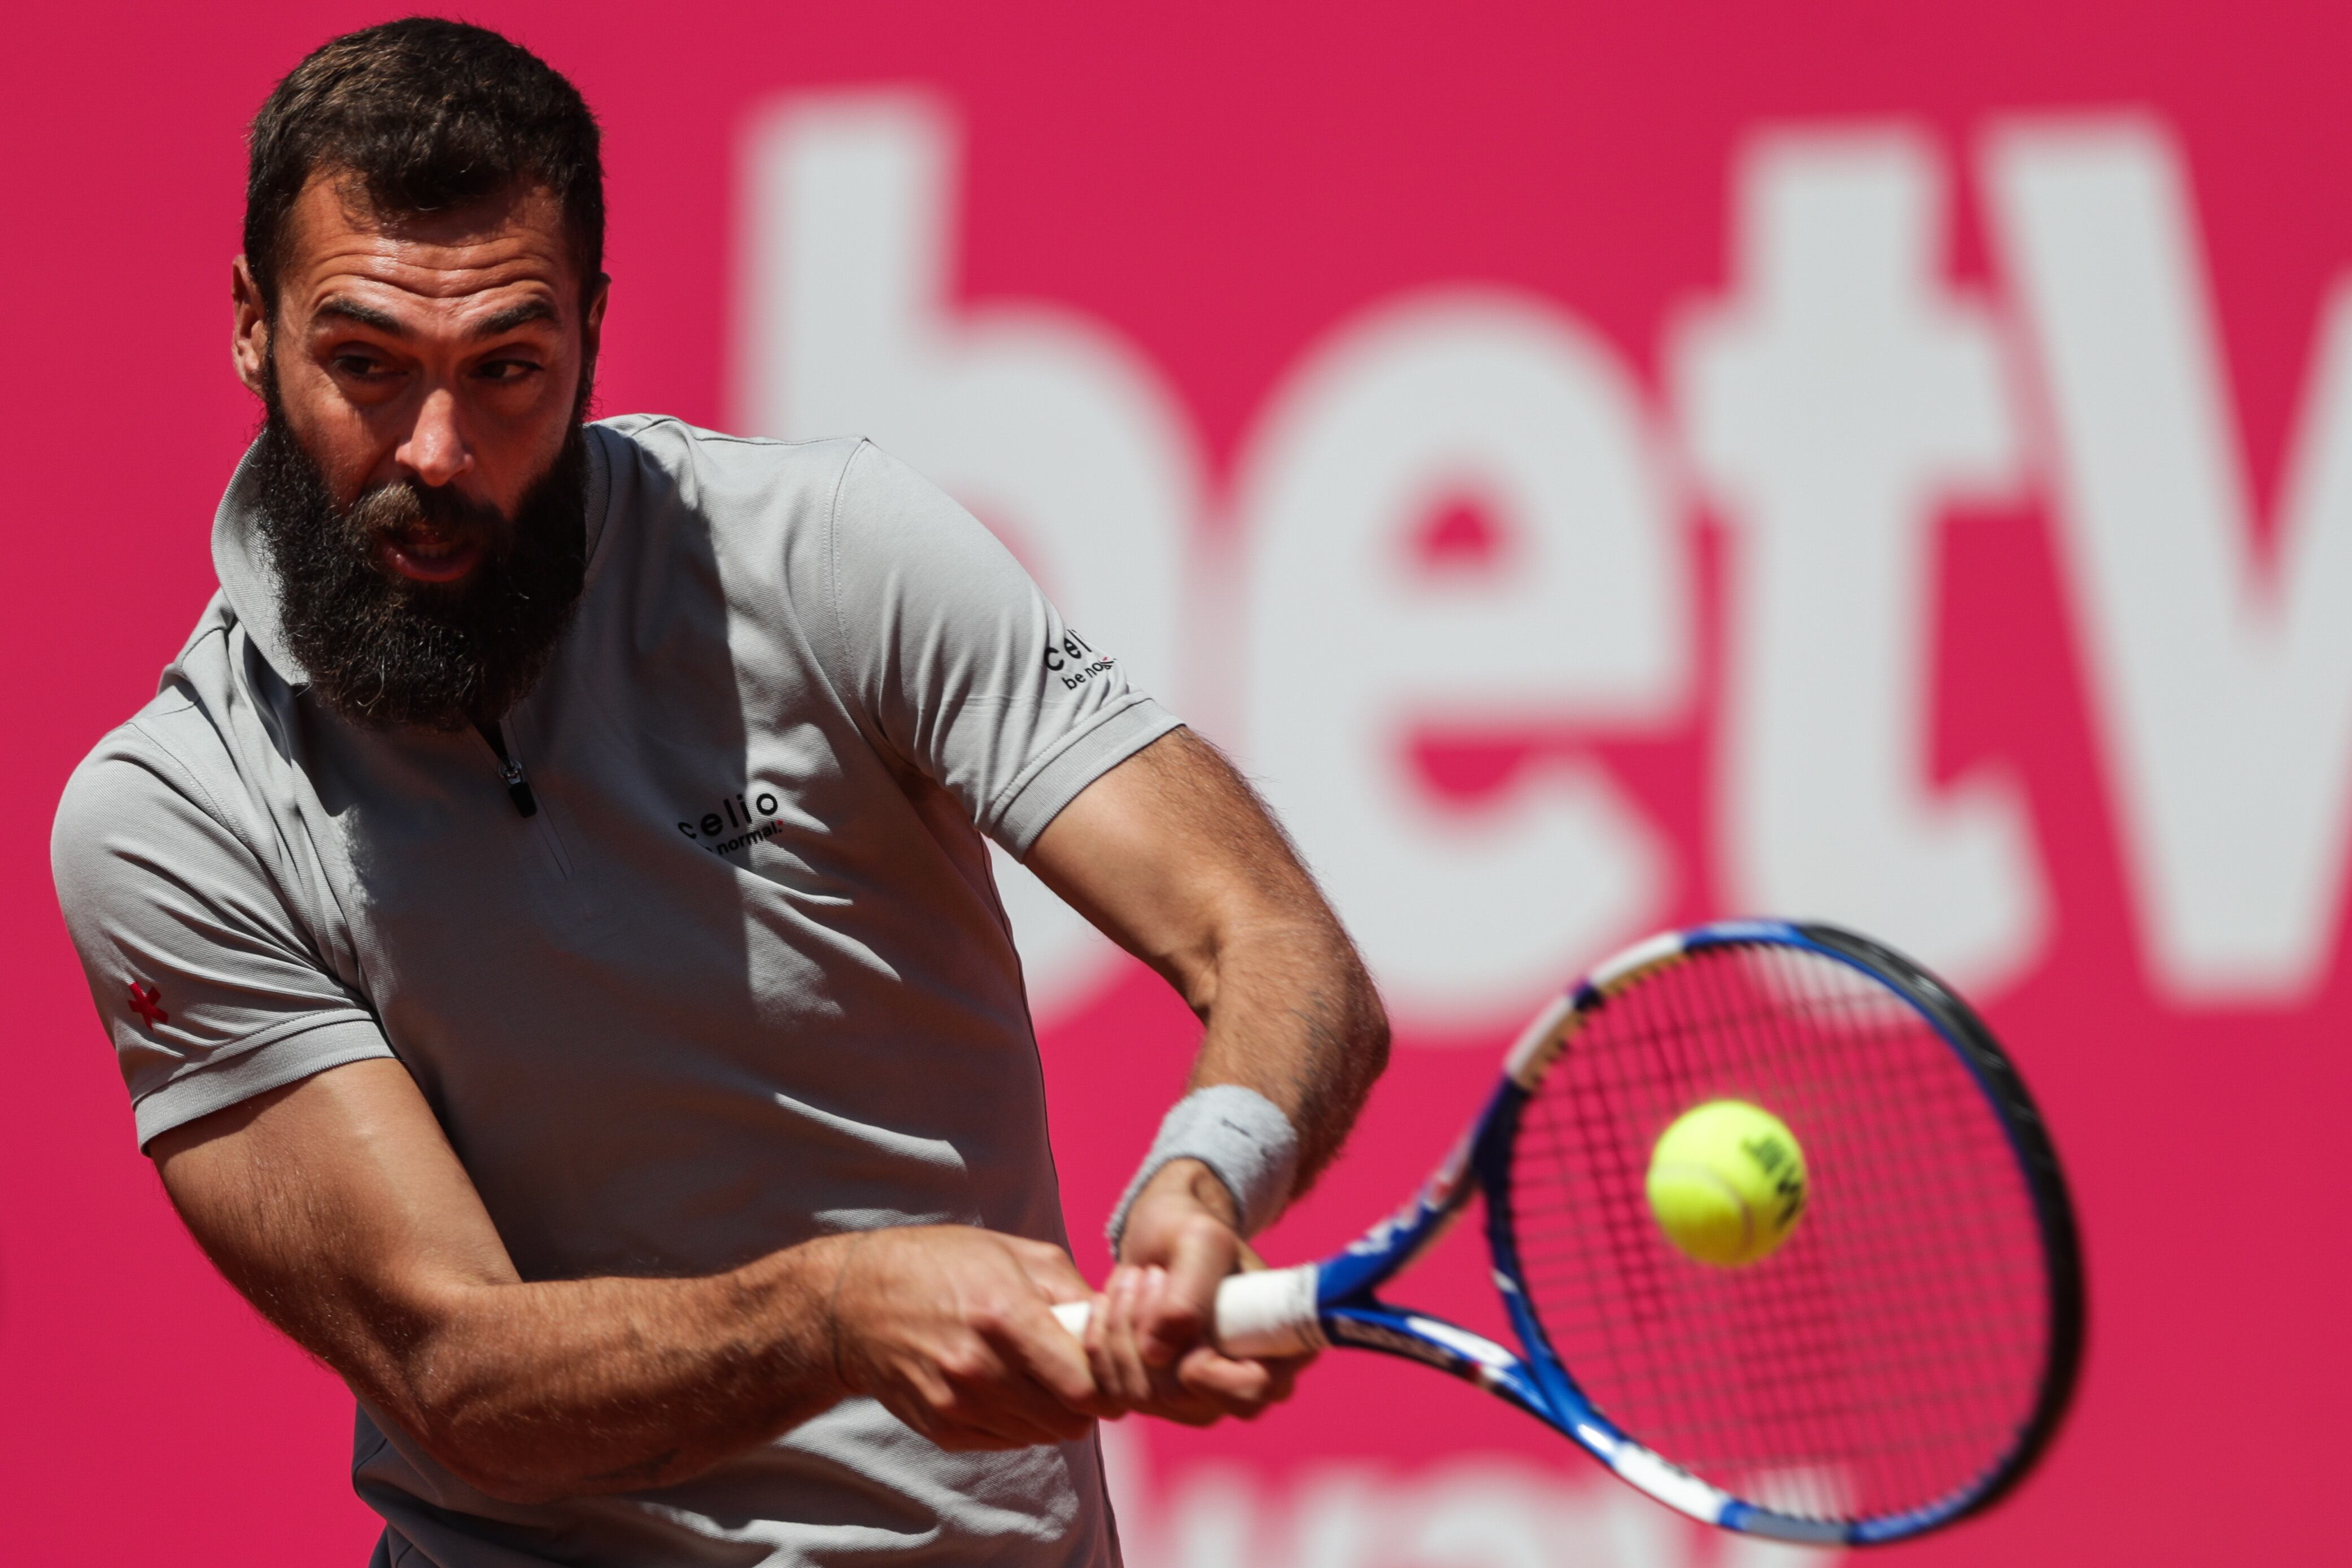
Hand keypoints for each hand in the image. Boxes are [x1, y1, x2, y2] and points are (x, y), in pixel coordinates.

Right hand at [827, 1226, 1112, 1449]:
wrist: (856, 1303)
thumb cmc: (944, 1265)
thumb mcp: (1013, 1253)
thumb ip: (1072, 1290)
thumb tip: (1117, 1326)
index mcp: (1005, 1316)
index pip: (1085, 1386)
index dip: (1109, 1380)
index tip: (1107, 1363)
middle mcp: (980, 1369)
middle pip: (1071, 1420)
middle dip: (1084, 1399)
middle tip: (1074, 1369)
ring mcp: (958, 1406)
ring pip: (1042, 1435)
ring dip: (1050, 1410)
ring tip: (1033, 1371)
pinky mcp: (944, 1430)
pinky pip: (1009, 1441)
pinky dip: (1018, 1420)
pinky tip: (1001, 1384)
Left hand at [1086, 1160, 1309, 1424]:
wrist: (1162, 1239)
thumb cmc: (1192, 1233)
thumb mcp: (1200, 1240)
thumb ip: (1188, 1293)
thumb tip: (1157, 1354)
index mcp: (1279, 1350)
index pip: (1252, 1391)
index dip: (1209, 1370)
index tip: (1187, 1326)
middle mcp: (1243, 1385)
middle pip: (1187, 1401)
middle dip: (1150, 1335)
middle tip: (1149, 1276)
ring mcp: (1199, 1399)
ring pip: (1144, 1396)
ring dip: (1121, 1331)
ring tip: (1132, 1280)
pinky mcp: (1157, 1398)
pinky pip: (1115, 1393)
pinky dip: (1100, 1345)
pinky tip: (1108, 1305)